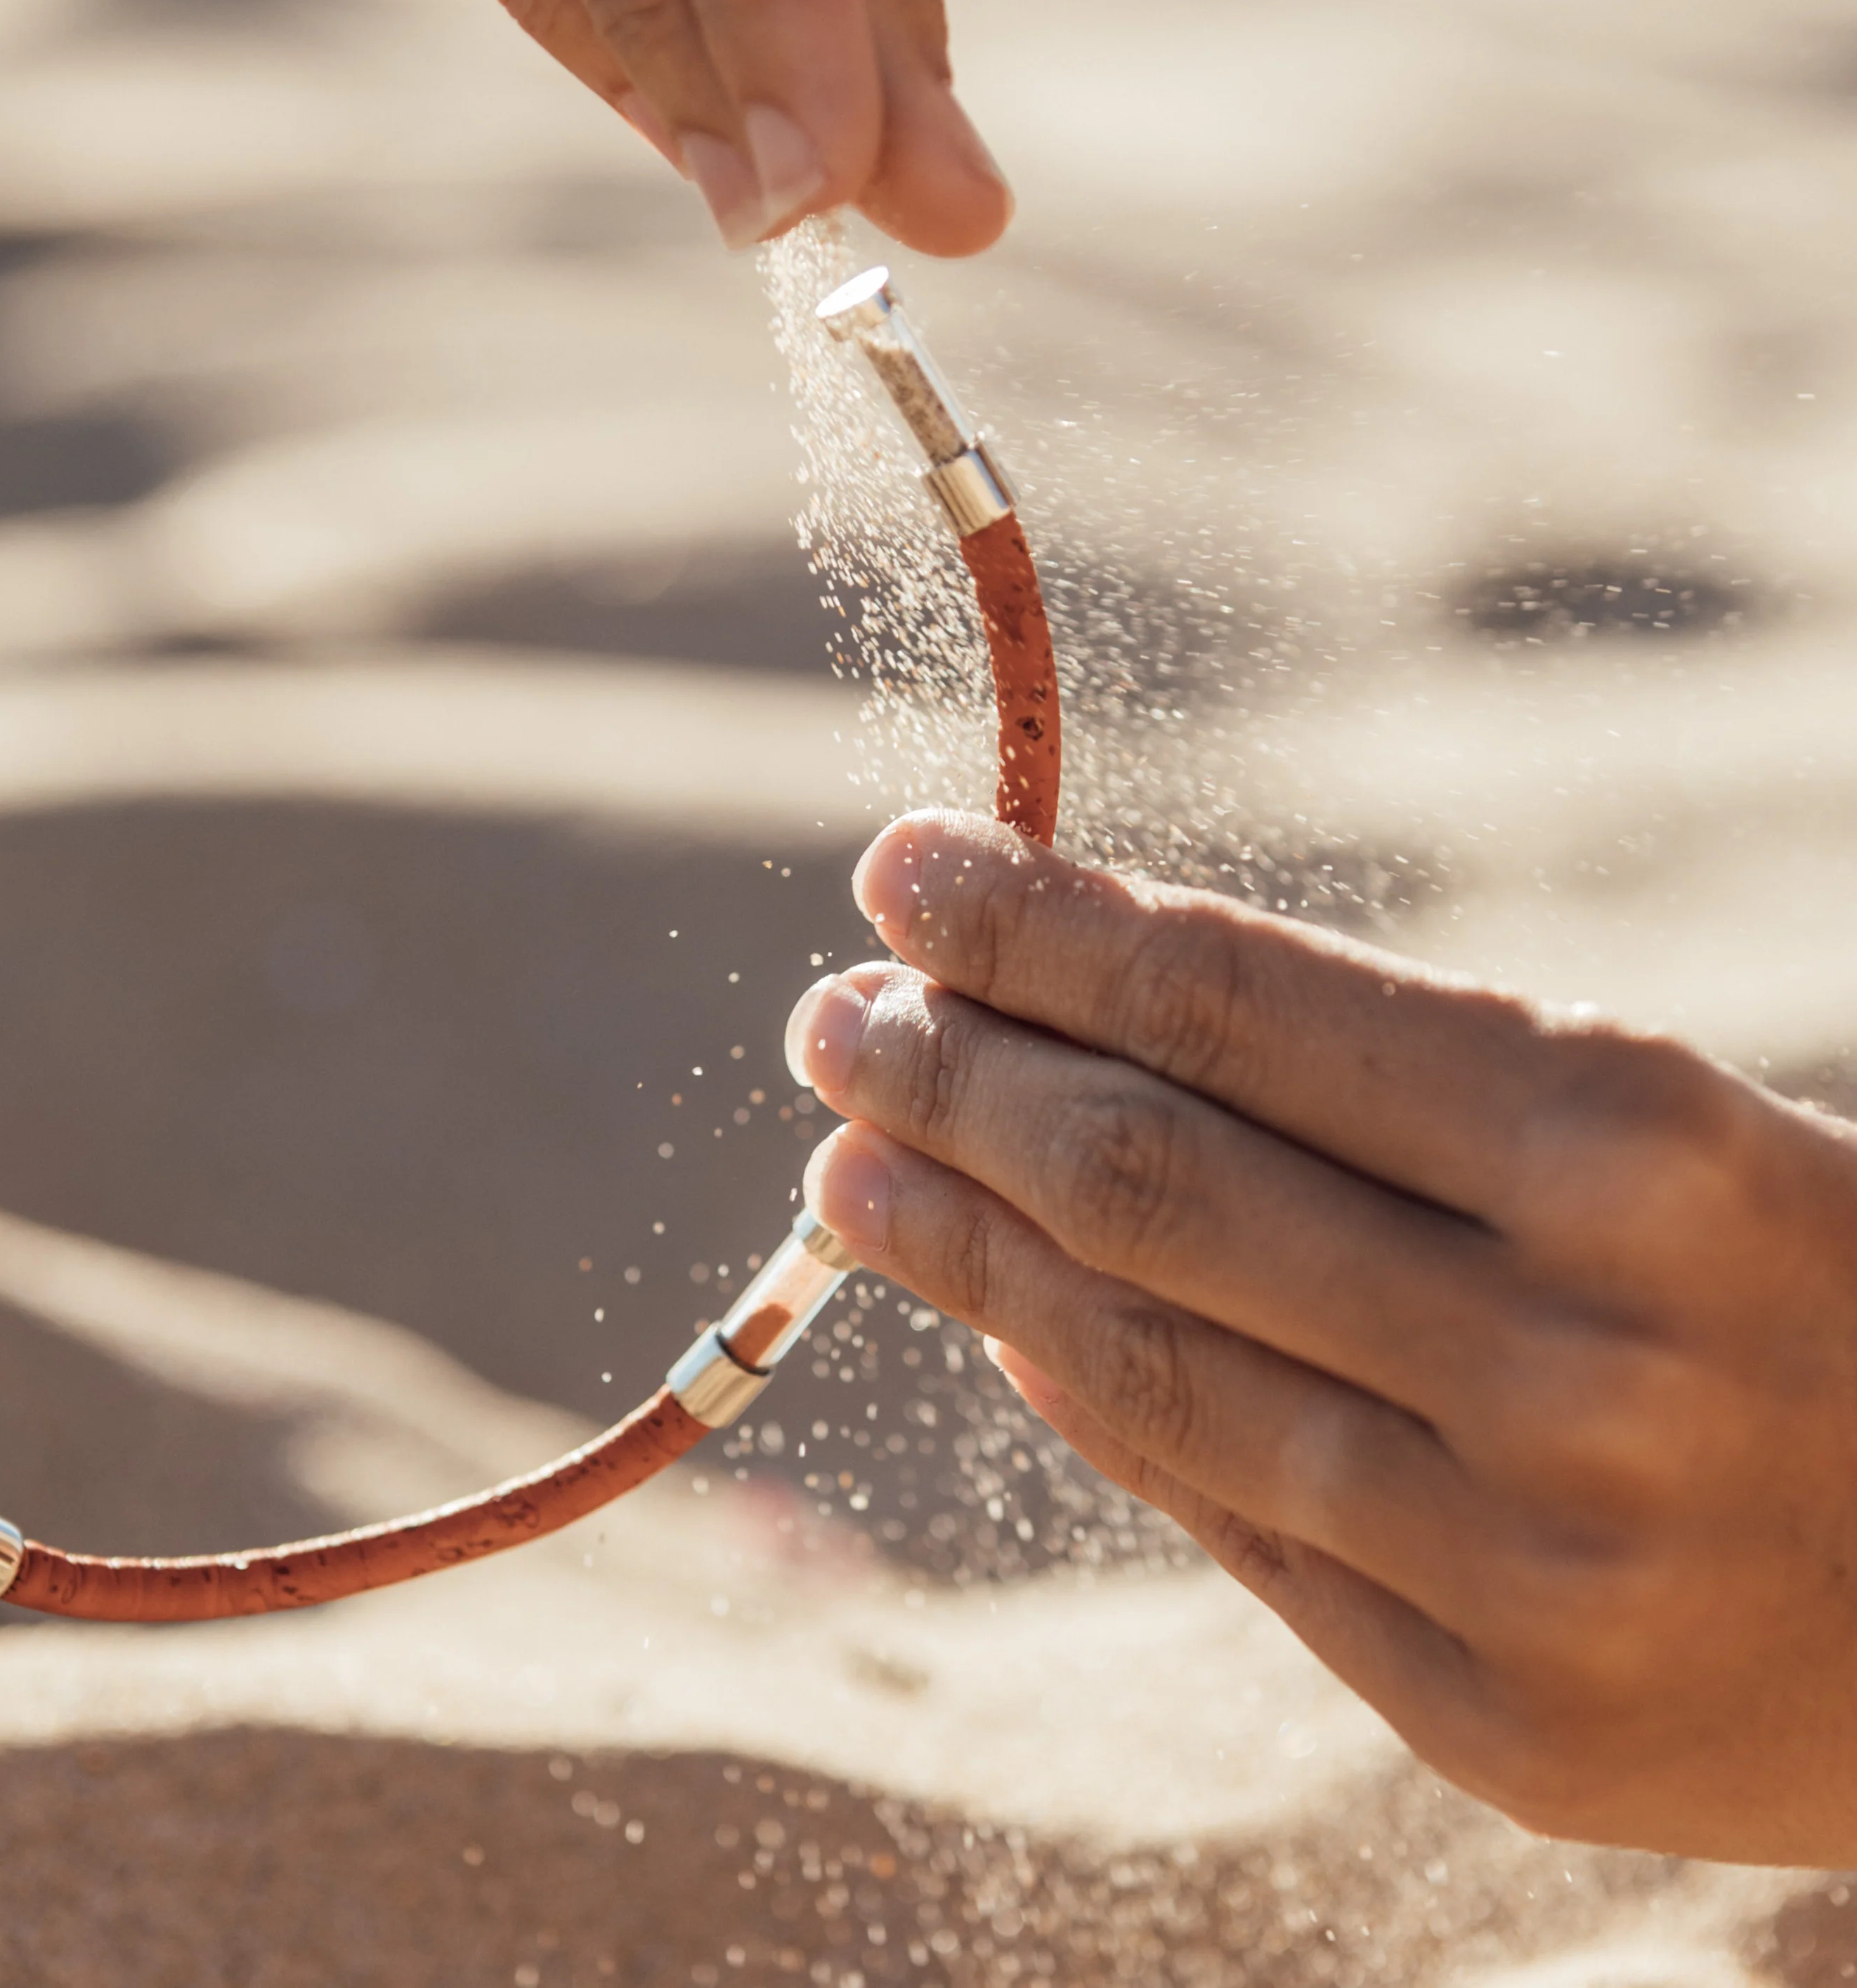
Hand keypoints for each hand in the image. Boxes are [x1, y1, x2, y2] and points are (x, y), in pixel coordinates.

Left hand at [783, 808, 1856, 1862]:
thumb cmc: (1827, 1294)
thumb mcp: (1663, 1135)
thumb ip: (1390, 1101)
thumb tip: (1076, 1044)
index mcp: (1638, 1146)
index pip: (1234, 1001)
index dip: (1037, 926)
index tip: (905, 867)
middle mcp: (1577, 1355)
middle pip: (1151, 1175)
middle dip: (956, 1074)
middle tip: (836, 1013)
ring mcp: (1533, 1562)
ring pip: (1146, 1358)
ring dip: (960, 1245)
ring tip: (850, 1161)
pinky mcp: (1503, 1725)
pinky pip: (1229, 1520)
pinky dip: (1090, 1400)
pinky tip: (993, 1319)